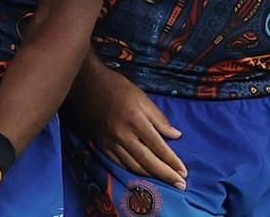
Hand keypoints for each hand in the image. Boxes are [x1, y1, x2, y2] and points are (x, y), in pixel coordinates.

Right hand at [68, 63, 186, 189]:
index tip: (184, 172)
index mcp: (136, 120)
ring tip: (164, 181)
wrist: (85, 84)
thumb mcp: (141, 96)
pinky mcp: (100, 144)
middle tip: (181, 185)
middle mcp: (123, 135)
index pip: (159, 147)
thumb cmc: (116, 86)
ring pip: (133, 165)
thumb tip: (175, 135)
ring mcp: (110, 141)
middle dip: (166, 175)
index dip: (173, 161)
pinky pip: (118, 162)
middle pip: (148, 161)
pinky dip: (131, 169)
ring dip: (151, 175)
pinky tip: (141, 173)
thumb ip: (158, 117)